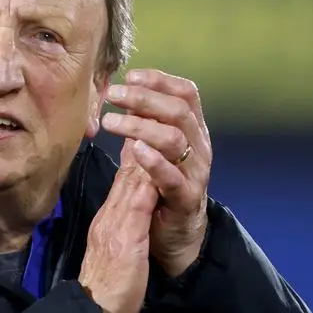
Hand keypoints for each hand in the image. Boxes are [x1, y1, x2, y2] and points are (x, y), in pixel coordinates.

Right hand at [77, 140, 158, 312]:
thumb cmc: (107, 285)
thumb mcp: (113, 247)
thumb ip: (119, 222)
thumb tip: (128, 202)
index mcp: (108, 219)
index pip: (125, 178)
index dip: (136, 149)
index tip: (145, 123)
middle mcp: (109, 216)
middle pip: (127, 172)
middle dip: (140, 139)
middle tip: (149, 108)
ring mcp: (115, 225)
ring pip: (131, 180)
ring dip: (143, 151)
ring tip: (153, 123)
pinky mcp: (124, 238)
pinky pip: (136, 203)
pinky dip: (144, 179)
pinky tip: (154, 161)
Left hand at [101, 69, 210, 277]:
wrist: (178, 237)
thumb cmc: (162, 189)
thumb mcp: (152, 151)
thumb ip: (142, 126)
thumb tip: (122, 96)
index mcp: (194, 130)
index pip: (186, 93)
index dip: (160, 80)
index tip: (130, 76)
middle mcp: (200, 147)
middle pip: (179, 110)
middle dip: (144, 98)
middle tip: (113, 95)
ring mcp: (196, 172)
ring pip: (175, 138)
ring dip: (141, 126)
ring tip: (112, 122)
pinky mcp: (187, 198)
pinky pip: (173, 176)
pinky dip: (153, 161)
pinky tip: (134, 150)